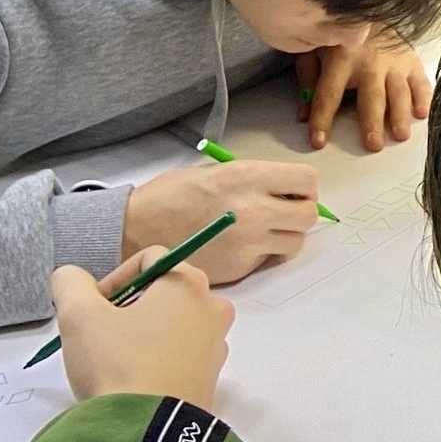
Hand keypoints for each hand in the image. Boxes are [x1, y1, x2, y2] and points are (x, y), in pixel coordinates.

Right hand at [50, 250, 233, 408]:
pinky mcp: (212, 377)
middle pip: (163, 292)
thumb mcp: (79, 315)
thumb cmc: (116, 364)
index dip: (114, 279)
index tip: (93, 309)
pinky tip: (134, 379)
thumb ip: (70, 283)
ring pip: (172, 324)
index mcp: (189, 284)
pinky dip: (158, 359)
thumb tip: (72, 277)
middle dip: (128, 308)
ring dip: (142, 334)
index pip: (148, 260)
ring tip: (115, 360)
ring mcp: (217, 344)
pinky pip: (181, 354)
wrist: (147, 431)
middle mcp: (213, 308)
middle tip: (100, 335)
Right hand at [122, 160, 321, 284]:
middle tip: (281, 212)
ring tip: (259, 231)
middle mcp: (253, 210)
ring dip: (283, 237)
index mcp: (247, 177)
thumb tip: (281, 188)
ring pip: (294, 242)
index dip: (302, 187)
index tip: (291, 191)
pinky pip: (266, 261)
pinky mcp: (237, 269)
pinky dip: (259, 255)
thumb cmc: (169, 197)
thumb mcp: (214, 172)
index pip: (307, 180)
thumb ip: (252, 180)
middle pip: (309, 215)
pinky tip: (237, 247)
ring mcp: (247, 244)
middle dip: (299, 213)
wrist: (132, 231)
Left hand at [298, 29, 430, 152]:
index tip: (318, 141)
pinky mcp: (411, 60)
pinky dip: (424, 98)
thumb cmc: (339, 34)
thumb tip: (303, 114)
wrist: (368, 5)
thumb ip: (308, 78)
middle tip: (373, 145)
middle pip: (370, 97)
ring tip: (400, 135)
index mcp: (341, 59)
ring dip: (400, 114)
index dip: (322, 118)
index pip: (328, 94)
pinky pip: (420, 81)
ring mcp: (394, 61)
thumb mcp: (314, 49)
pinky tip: (422, 114)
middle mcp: (369, 62)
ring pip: (398, 92)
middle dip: (371, 122)